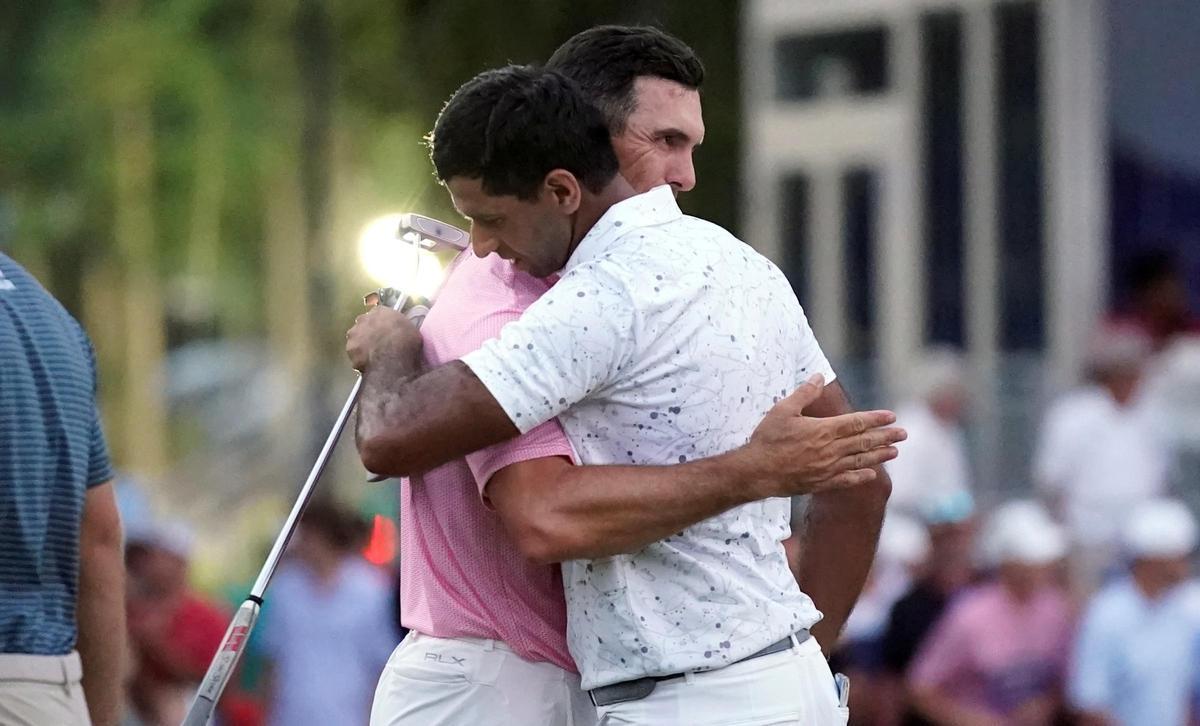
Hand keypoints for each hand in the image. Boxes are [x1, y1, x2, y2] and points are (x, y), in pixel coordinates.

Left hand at [345, 305, 422, 371]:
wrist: (393, 358)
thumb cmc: (405, 341)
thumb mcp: (409, 328)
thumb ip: (398, 326)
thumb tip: (398, 331)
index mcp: (380, 311)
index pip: (377, 314)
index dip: (380, 324)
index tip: (385, 331)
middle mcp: (363, 319)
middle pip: (363, 325)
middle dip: (368, 333)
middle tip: (378, 344)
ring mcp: (354, 335)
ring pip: (356, 340)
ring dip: (362, 347)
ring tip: (373, 357)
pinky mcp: (350, 351)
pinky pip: (356, 356)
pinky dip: (360, 360)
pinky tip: (370, 366)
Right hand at [739, 374, 904, 496]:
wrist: (756, 472)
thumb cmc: (768, 439)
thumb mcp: (783, 410)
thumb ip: (804, 393)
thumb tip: (819, 377)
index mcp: (823, 430)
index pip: (857, 422)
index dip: (876, 419)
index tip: (891, 416)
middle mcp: (830, 450)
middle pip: (864, 442)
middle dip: (886, 437)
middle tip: (904, 434)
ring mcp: (827, 468)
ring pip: (860, 461)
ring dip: (879, 456)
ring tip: (895, 452)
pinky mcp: (821, 483)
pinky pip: (847, 480)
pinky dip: (861, 477)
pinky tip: (872, 475)